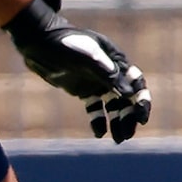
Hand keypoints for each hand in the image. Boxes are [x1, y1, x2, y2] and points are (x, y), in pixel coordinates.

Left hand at [5, 0, 151, 142]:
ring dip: (117, 121)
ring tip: (117, 139)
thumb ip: (110, 75)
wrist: (39, 42)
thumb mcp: (90, 58)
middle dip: (129, 117)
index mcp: (116, 61)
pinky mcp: (82, 90)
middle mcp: (110, 72)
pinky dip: (98, 120)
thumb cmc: (67, 44)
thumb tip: (130, 94)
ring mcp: (96, 82)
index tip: (142, 118)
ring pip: (113, 105)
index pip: (136, 83)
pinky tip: (99, 133)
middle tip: (127, 135)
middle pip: (126, 98)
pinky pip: (95, 108)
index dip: (142, 100)